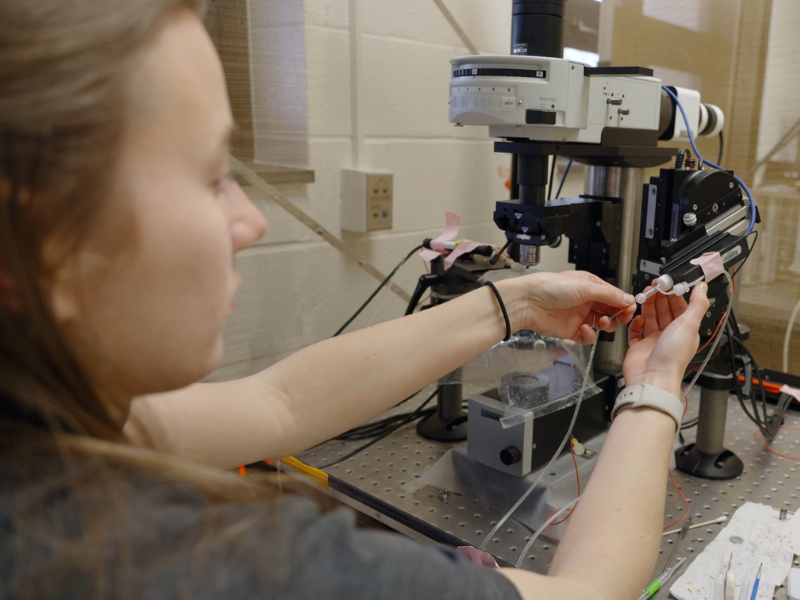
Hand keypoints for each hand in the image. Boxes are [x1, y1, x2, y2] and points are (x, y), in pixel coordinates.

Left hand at [501, 271, 635, 343]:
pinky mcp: (571, 331)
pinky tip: (584, 329)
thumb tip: (628, 299)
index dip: (624, 303)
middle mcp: (586, 301)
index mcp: (590, 286)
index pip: (614, 295)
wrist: (528, 303)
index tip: (631, 310)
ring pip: (601, 325)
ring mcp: (579, 316)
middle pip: (610, 311)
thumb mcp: (585, 287)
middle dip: (618, 315)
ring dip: (605, 325)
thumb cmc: (551, 288)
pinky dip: (589, 335)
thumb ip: (608, 295)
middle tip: (621, 319)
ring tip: (602, 323)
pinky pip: (587, 336)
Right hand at [623, 282, 709, 397]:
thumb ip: (697, 304)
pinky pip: (636, 331)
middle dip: (660, 296)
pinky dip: (636, 323)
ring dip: (648, 305)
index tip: (669, 282)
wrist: (652, 378)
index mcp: (685, 331)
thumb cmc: (672, 357)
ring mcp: (653, 341)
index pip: (680, 307)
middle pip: (664, 310)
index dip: (675, 294)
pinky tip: (638, 317)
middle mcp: (670, 335)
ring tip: (645, 294)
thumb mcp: (689, 325)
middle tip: (655, 285)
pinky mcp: (638, 346)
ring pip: (650, 318)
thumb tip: (703, 287)